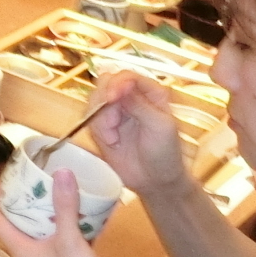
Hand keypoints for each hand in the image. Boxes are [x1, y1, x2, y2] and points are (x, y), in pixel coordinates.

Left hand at [0, 169, 142, 256]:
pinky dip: (68, 224)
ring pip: (41, 233)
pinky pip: (64, 240)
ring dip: (43, 212)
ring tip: (50, 188)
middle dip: (17, 201)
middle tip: (24, 176)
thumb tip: (61, 171)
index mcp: (22, 252)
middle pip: (16, 225)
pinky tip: (82, 211)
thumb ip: (65, 207)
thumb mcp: (71, 242)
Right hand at [85, 70, 193, 197]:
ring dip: (100, 119)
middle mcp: (130, 97)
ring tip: (114, 137)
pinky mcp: (102, 126)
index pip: (127, 76)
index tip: (112, 98)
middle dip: (104, 101)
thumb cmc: (165, 152)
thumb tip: (121, 83)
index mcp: (150, 92)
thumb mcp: (159, 126)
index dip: (116, 83)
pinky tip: (112, 142)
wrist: (155, 180)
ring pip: (94, 100)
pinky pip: (89, 118)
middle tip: (113, 123)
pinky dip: (98, 130)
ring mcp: (115, 111)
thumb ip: (139, 103)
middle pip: (106, 83)